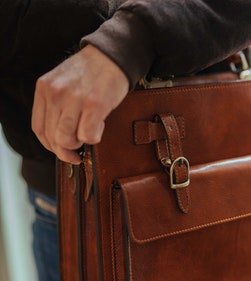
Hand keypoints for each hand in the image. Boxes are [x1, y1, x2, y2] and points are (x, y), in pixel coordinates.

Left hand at [32, 45, 128, 163]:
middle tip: (75, 154)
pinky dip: (94, 138)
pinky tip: (99, 127)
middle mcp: (56, 94)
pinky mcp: (94, 105)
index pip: (38, 128)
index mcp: (44, 88)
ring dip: (79, 144)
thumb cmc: (90, 71)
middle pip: (53, 137)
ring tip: (88, 134)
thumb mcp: (62, 82)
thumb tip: (60, 136)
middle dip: (65, 151)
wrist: (111, 56)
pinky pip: (88, 136)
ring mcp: (74, 99)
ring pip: (67, 140)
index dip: (49, 146)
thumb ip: (56, 105)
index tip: (60, 150)